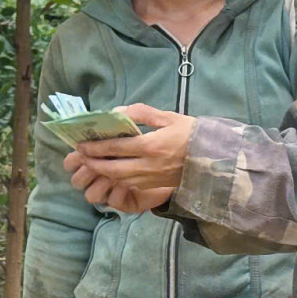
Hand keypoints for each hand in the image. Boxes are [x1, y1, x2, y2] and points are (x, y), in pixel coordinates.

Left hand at [65, 103, 194, 211]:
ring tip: (91, 164)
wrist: (216, 158)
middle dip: (93, 163)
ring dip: (102, 173)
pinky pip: (130, 184)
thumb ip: (142, 113)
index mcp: (150, 145)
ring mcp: (151, 178)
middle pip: (112, 168)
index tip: (81, 144)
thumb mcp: (169, 117)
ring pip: (119, 179)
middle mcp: (148, 165)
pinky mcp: (155, 185)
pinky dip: (117, 178)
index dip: (95, 147)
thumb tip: (119, 112)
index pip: (115, 147)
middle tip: (81, 156)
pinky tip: (110, 171)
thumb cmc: (192, 134)